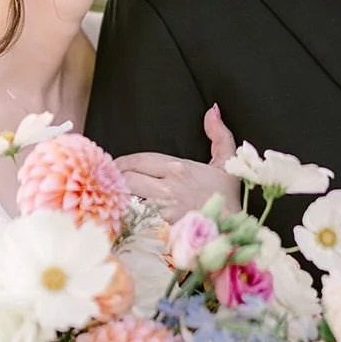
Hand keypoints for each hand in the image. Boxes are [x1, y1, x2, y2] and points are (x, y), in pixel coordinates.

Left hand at [115, 104, 239, 221]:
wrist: (233, 231)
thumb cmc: (228, 198)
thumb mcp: (228, 162)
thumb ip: (219, 134)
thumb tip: (212, 110)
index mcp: (178, 168)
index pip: (139, 160)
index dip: (123, 161)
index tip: (115, 165)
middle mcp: (167, 187)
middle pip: (128, 177)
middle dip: (115, 177)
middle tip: (107, 179)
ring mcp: (162, 210)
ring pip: (127, 198)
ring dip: (117, 195)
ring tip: (109, 195)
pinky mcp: (160, 229)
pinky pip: (134, 219)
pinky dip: (125, 216)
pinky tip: (119, 216)